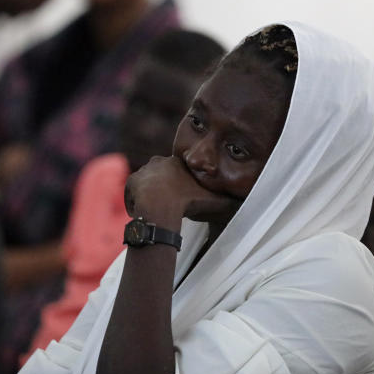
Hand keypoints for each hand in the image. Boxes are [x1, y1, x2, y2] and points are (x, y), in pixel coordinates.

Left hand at [124, 156, 241, 230]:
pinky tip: (145, 212)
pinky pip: (134, 192)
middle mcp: (159, 161)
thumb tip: (242, 203)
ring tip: (157, 210)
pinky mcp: (132, 181)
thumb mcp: (214, 201)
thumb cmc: (189, 203)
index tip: (181, 198)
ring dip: (150, 194)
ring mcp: (144, 171)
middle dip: (164, 187)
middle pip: (162, 175)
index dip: (180, 185)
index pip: (178, 171)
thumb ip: (228, 200)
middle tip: (169, 204)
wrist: (162, 207)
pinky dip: (138, 201)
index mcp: (177, 162)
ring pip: (148, 183)